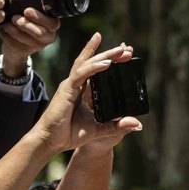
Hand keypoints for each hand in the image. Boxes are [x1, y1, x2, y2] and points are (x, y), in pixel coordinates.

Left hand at [0, 8, 60, 73]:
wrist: (18, 41)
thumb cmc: (25, 20)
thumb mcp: (30, 13)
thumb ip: (32, 7)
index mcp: (52, 25)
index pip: (51, 23)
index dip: (39, 18)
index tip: (27, 11)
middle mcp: (48, 37)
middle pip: (40, 33)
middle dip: (25, 24)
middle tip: (14, 18)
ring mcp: (37, 46)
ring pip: (25, 39)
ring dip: (13, 30)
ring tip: (6, 24)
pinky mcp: (24, 52)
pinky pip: (15, 45)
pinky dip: (6, 36)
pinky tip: (2, 31)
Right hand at [31, 33, 142, 155]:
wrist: (51, 141)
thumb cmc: (69, 134)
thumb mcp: (99, 130)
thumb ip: (117, 126)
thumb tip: (138, 124)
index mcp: (82, 91)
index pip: (96, 70)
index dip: (109, 60)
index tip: (126, 55)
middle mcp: (76, 84)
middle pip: (94, 63)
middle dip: (110, 54)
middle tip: (126, 48)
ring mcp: (70, 85)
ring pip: (88, 64)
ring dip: (104, 56)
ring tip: (120, 50)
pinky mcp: (66, 90)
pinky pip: (81, 74)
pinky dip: (93, 68)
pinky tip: (106, 64)